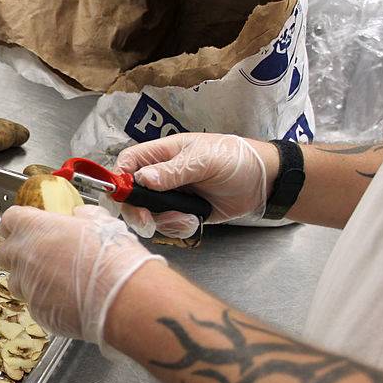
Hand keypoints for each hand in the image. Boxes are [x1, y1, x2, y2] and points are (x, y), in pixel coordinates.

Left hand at [0, 205, 164, 346]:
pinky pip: (33, 303)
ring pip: (15, 281)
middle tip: (38, 253)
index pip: (8, 221)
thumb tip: (79, 216)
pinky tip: (66, 298)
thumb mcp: (100, 221)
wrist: (121, 295)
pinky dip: (45, 300)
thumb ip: (82, 216)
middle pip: (4, 252)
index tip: (26, 226)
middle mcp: (23, 256)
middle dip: (17, 253)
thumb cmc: (111, 254)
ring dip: (28, 278)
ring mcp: (27, 286)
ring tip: (54, 279)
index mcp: (33, 228)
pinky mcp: (36, 311)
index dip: (17, 224)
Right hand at [112, 133, 276, 238]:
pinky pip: (166, 225)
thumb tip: (143, 178)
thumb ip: (173, 170)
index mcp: (162, 154)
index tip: (122, 195)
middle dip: (136, 209)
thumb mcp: (204, 160)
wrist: (264, 184)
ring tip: (185, 218)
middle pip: (131, 194)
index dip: (119, 177)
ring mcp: (170, 196)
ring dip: (162, 221)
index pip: (128, 163)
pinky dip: (176, 228)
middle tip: (146, 221)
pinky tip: (193, 222)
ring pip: (147, 213)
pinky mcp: (182, 214)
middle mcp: (161, 176)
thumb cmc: (235, 159)